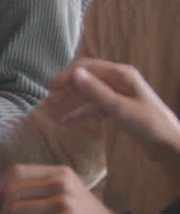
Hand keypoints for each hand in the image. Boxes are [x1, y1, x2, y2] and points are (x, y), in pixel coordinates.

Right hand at [42, 58, 179, 171]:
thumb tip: (73, 73)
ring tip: (52, 115)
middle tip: (47, 104)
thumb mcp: (118, 107)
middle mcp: (117, 81)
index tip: (48, 88)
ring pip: (87, 95)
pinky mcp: (118, 109)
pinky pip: (94, 107)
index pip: (86, 67)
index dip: (65, 76)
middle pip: (85, 81)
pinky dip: (80, 114)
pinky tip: (67, 122)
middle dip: (65, 92)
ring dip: (70, 103)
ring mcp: (118, 95)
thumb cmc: (147, 124)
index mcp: (120, 74)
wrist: (170, 146)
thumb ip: (95, 90)